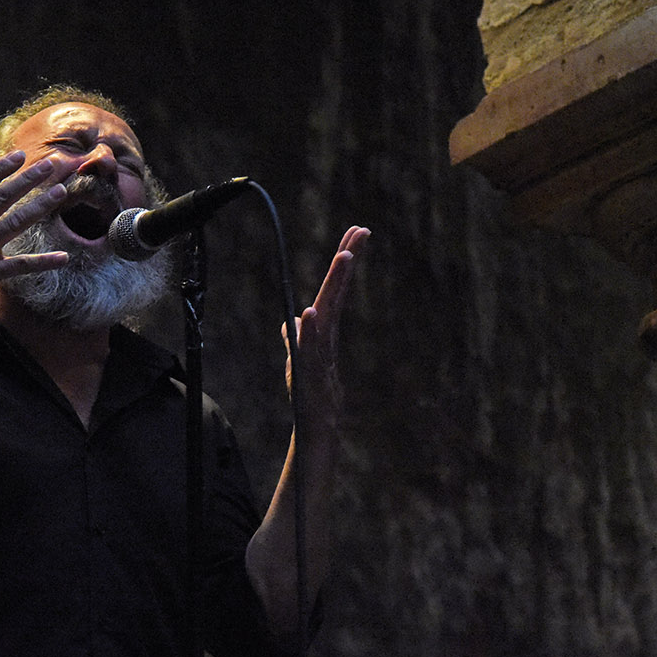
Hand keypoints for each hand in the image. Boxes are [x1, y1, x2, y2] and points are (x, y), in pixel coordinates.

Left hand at [284, 226, 371, 412]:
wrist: (317, 426)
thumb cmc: (310, 394)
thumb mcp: (298, 361)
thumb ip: (297, 339)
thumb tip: (292, 321)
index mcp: (322, 328)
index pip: (332, 288)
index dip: (343, 261)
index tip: (357, 233)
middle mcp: (324, 335)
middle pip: (335, 292)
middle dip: (347, 261)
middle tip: (363, 230)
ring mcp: (321, 352)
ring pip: (329, 312)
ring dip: (336, 285)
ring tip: (345, 257)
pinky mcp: (314, 372)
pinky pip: (312, 347)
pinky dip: (312, 331)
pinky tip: (310, 313)